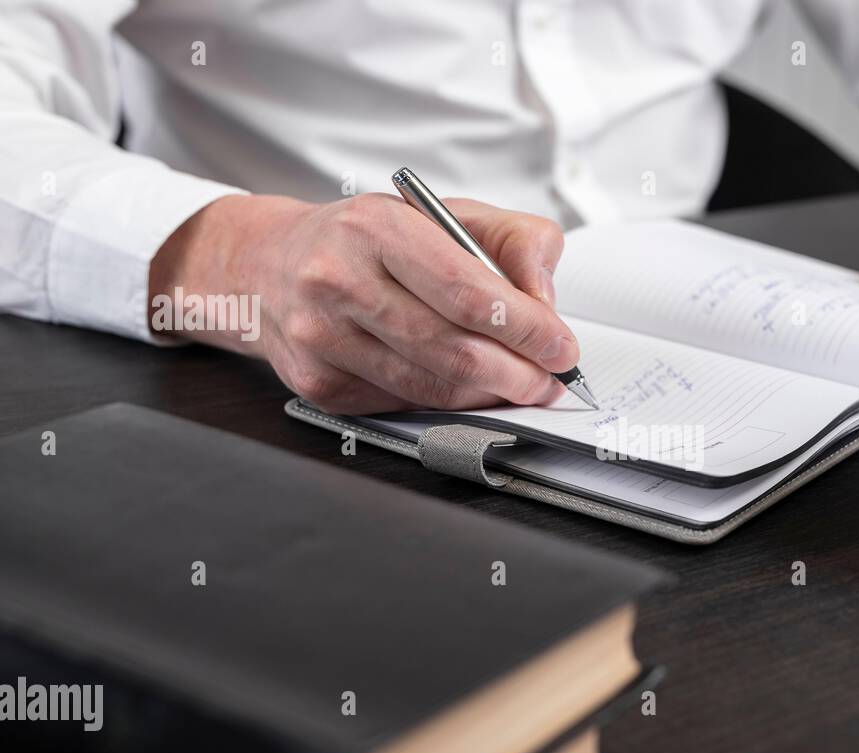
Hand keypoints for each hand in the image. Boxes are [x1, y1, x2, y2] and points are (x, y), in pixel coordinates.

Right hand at [148, 192, 578, 412]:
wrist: (268, 266)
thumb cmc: (365, 240)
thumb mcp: (442, 213)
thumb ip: (512, 241)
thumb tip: (544, 299)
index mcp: (375, 226)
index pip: (468, 291)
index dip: (526, 328)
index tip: (561, 346)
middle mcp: (338, 280)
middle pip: (452, 347)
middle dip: (517, 373)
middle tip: (548, 381)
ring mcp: (322, 338)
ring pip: (430, 385)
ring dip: (489, 394)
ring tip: (521, 387)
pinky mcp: (318, 383)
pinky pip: (403, 404)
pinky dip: (448, 402)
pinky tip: (470, 390)